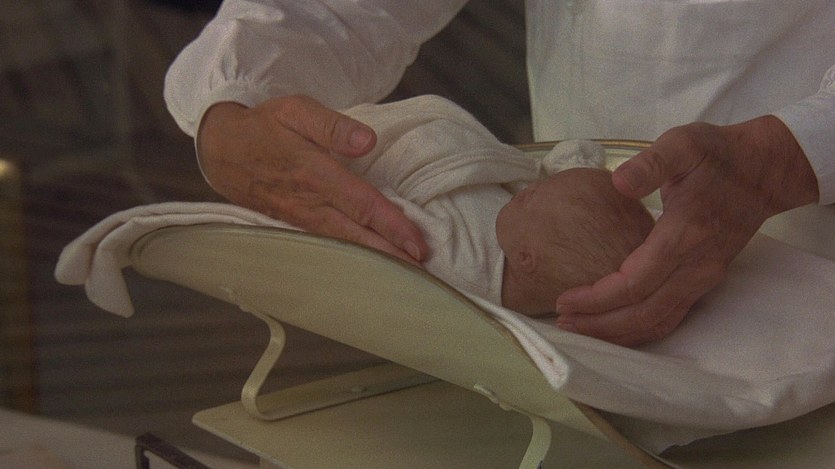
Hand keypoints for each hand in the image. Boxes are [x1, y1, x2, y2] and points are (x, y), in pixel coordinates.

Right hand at [197, 95, 428, 263]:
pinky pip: (329, 246)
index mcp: (315, 173)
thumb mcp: (296, 110)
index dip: (392, 226)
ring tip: (405, 275)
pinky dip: (352, 259)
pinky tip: (370, 266)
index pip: (363, 204)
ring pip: (343, 246)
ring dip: (375, 262)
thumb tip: (367, 141)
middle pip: (357, 236)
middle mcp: (310, 203)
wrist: (221, 148)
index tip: (418, 244)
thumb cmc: (265, 126)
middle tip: (423, 273)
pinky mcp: (295, 226)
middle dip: (391, 257)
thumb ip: (332, 125)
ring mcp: (301, 219)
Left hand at [555, 116, 818, 345]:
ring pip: (658, 322)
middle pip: (643, 313)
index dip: (597, 298)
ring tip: (580, 328)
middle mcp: (696, 266)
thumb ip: (651, 163)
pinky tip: (614, 327)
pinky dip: (639, 329)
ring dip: (618, 333)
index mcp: (685, 236)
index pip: (634, 283)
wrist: (764, 170)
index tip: (564, 299)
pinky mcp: (704, 281)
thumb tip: (619, 182)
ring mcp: (703, 278)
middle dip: (600, 324)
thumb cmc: (717, 155)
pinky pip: (669, 317)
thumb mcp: (684, 145)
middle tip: (562, 322)